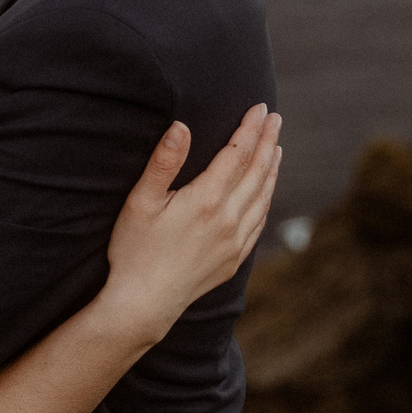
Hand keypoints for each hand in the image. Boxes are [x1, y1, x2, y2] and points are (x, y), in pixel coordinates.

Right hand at [95, 105, 282, 345]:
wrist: (144, 304)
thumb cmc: (134, 250)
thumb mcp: (140, 202)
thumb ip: (163, 162)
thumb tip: (182, 126)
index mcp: (206, 200)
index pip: (237, 154)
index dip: (250, 129)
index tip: (259, 108)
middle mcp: (228, 219)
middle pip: (257, 171)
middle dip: (267, 141)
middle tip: (275, 118)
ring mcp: (235, 242)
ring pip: (263, 196)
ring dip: (272, 169)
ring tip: (277, 148)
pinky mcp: (234, 259)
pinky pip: (259, 222)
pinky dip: (267, 199)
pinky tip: (266, 191)